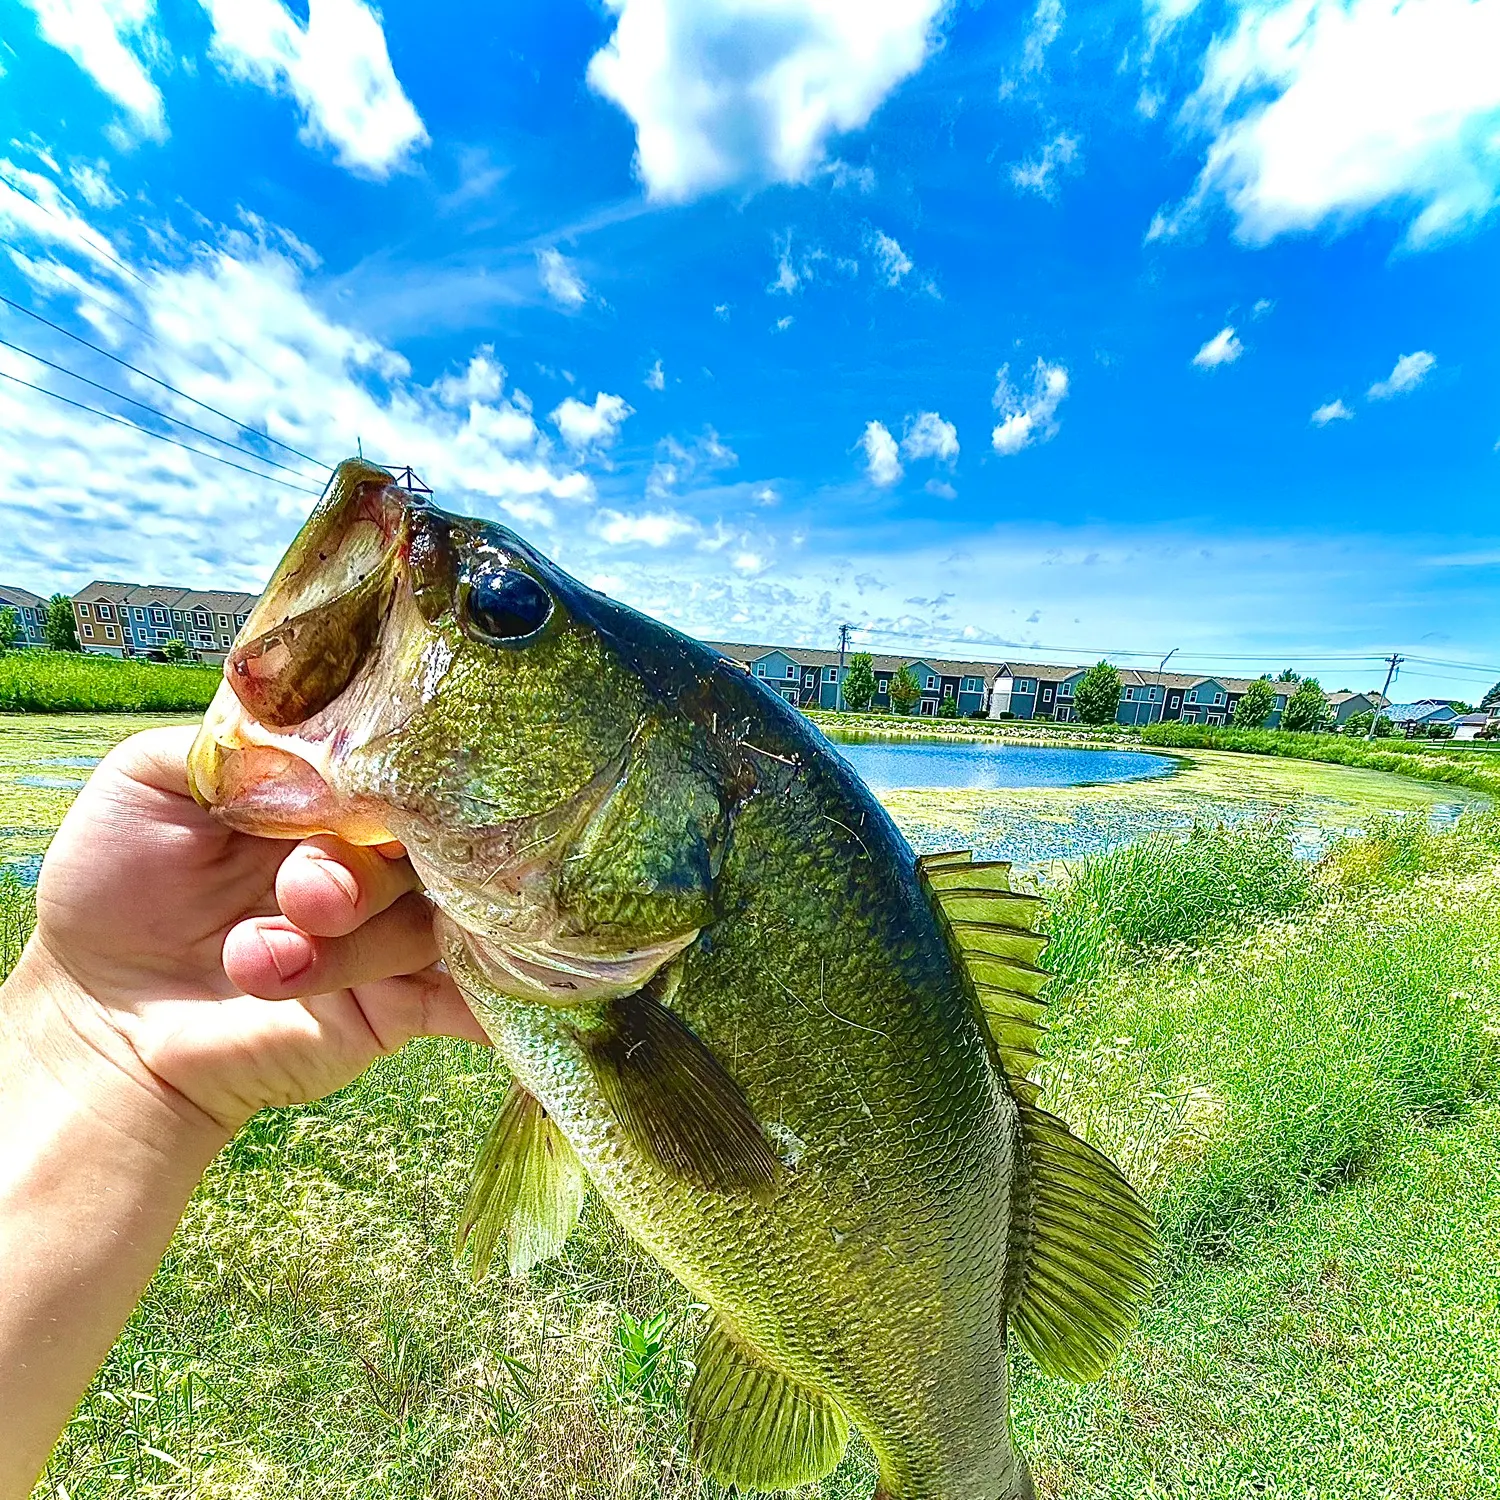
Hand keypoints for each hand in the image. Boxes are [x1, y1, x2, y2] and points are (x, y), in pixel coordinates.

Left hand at [18, 726, 486, 1136]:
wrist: (96, 1017)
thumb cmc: (115, 891)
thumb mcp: (147, 779)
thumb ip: (233, 744)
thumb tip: (324, 741)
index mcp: (326, 798)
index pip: (394, 766)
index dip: (384, 776)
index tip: (345, 799)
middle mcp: (368, 858)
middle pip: (430, 838)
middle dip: (363, 869)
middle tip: (300, 897)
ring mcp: (386, 933)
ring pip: (429, 917)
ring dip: (350, 944)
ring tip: (257, 965)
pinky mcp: (397, 1007)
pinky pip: (469, 998)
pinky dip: (492, 996)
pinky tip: (492, 991)